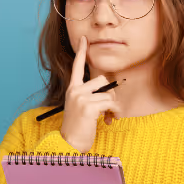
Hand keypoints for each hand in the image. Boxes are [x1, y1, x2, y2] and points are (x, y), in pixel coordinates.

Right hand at [60, 35, 120, 153]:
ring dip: (113, 107)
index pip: (77, 66)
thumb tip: (110, 94)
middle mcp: (75, 90)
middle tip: (109, 108)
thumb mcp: (81, 108)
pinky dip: (113, 113)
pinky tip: (108, 121)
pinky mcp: (88, 106)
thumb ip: (91, 97)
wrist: (69, 144)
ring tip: (109, 117)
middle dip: (110, 94)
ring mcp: (80, 97)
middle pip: (102, 80)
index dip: (81, 52)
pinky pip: (110, 104)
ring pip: (109, 94)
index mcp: (72, 89)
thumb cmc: (78, 128)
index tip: (83, 39)